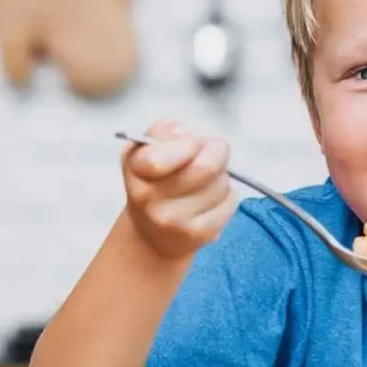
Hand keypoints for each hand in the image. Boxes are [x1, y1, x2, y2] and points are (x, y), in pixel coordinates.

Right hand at [121, 120, 237, 259]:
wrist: (152, 233)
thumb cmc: (155, 180)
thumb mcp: (146, 149)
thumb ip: (162, 132)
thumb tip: (182, 132)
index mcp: (136, 169)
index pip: (158, 160)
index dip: (187, 145)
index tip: (192, 144)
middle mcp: (150, 199)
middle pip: (206, 167)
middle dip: (217, 153)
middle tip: (211, 155)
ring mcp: (174, 220)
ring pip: (222, 184)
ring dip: (221, 177)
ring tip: (206, 182)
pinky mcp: (198, 235)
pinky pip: (230, 203)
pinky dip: (228, 196)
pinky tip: (211, 200)